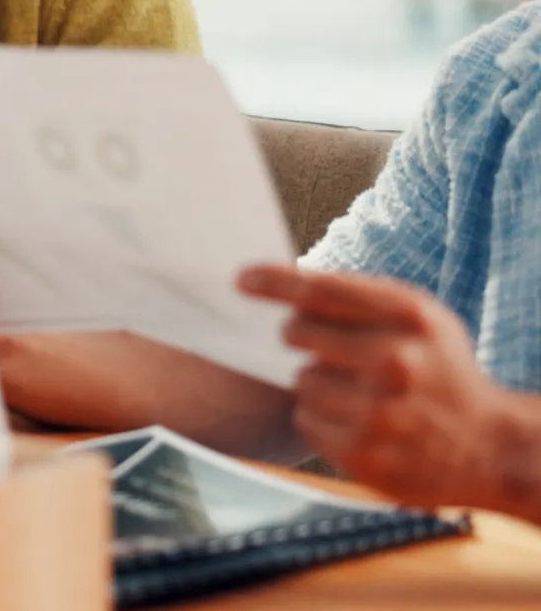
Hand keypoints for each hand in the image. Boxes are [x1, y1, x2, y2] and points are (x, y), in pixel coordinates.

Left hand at [240, 264, 537, 515]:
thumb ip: (358, 298)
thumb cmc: (441, 371)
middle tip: (337, 352)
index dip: (274, 282)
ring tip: (362, 395)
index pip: (321, 290)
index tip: (242, 279)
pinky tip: (359, 423)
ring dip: (318, 384)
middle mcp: (395, 361)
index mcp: (410, 317)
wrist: (492, 447)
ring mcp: (378, 412)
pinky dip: (321, 419)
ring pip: (300, 379)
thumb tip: (281, 285)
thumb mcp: (419, 320)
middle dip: (305, 338)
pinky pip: (303, 419)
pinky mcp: (363, 454)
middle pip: (296, 332)